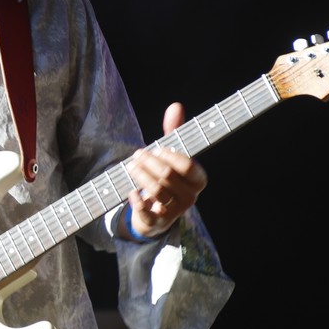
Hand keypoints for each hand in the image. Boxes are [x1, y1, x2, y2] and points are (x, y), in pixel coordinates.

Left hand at [124, 102, 207, 237]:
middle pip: (168, 176)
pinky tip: (130, 190)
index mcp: (198, 180)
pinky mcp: (157, 222)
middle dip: (149, 162)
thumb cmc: (167, 176)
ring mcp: (175, 211)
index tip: (158, 148)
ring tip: (131, 166)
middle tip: (137, 154)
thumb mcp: (172, 154)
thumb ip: (174, 131)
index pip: (189, 167)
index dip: (171, 156)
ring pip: (157, 191)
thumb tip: (175, 106)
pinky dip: (136, 200)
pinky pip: (147, 211)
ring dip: (141, 175)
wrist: (156, 212)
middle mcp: (190, 197)